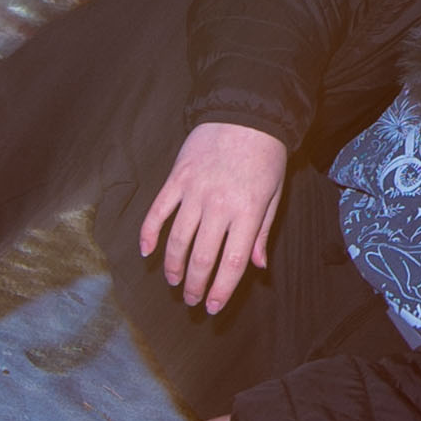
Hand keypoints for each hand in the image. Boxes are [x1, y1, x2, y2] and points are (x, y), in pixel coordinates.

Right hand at [141, 121, 286, 313]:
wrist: (245, 113)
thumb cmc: (265, 155)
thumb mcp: (274, 193)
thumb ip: (264, 231)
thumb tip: (257, 266)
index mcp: (248, 211)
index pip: (233, 261)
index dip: (222, 289)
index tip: (213, 306)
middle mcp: (219, 204)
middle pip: (203, 256)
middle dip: (196, 284)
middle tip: (192, 300)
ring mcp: (194, 191)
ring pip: (178, 239)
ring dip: (174, 266)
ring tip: (175, 282)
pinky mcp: (176, 178)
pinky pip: (158, 211)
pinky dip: (149, 234)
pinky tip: (146, 252)